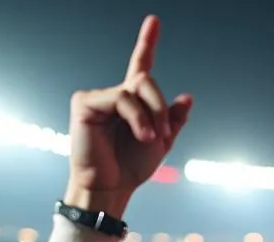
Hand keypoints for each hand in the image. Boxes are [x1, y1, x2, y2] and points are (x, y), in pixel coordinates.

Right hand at [65, 15, 191, 216]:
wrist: (111, 189)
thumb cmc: (131, 169)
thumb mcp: (160, 143)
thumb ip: (172, 120)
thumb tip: (187, 97)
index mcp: (131, 102)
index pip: (140, 66)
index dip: (146, 42)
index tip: (154, 21)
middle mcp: (114, 95)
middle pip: (146, 79)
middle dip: (161, 107)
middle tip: (164, 135)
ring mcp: (99, 97)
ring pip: (136, 88)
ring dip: (152, 116)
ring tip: (152, 140)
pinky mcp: (85, 103)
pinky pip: (121, 98)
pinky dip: (137, 117)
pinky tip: (143, 135)